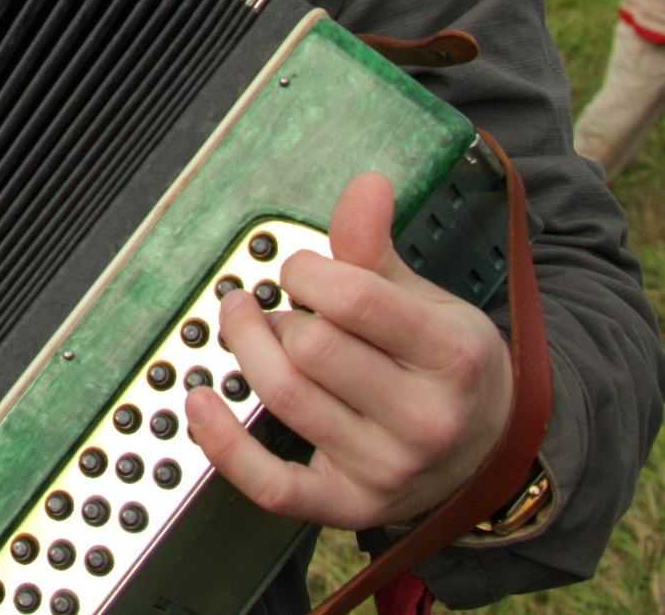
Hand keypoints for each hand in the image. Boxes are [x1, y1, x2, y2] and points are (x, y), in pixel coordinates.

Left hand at [186, 172, 513, 530]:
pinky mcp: (349, 505)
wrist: (490, 450)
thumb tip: (365, 185)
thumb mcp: (429, 301)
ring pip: (286, 397)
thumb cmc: (448, 366)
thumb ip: (377, 248)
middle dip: (278, 313)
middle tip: (270, 302)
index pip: (354, 300)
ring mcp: (388, 469)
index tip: (301, 269)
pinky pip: (272, 485)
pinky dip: (224, 445)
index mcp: (454, 356)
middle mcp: (425, 419)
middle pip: (311, 348)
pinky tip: (200, 402)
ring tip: (249, 328)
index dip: (307, 272)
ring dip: (248, 351)